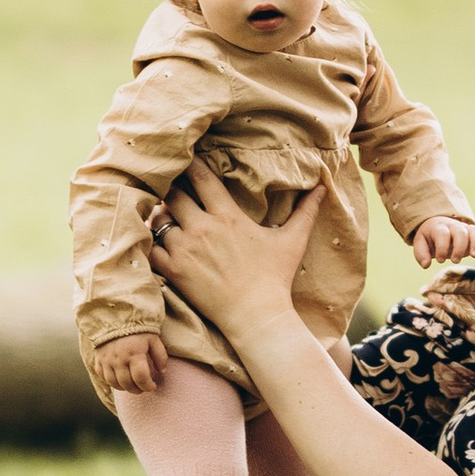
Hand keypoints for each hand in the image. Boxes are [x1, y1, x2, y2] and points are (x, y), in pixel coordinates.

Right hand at [103, 333, 166, 395]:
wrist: (115, 317)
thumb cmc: (137, 328)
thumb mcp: (153, 338)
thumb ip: (160, 355)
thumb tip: (162, 371)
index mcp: (134, 353)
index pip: (141, 378)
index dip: (148, 386)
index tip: (153, 386)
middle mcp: (119, 359)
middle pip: (127, 383)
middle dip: (137, 389)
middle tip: (143, 388)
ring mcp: (107, 360)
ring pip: (114, 383)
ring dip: (124, 388)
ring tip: (132, 386)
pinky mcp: (98, 359)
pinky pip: (103, 376)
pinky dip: (111, 382)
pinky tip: (119, 380)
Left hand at [150, 164, 322, 343]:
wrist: (257, 316)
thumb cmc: (275, 278)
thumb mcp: (293, 240)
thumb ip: (306, 211)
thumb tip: (323, 187)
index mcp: (228, 216)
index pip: (200, 177)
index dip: (189, 164)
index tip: (185, 158)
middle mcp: (202, 228)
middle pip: (173, 193)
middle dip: (170, 188)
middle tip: (170, 188)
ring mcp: (185, 250)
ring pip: (158, 219)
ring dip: (160, 215)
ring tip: (164, 216)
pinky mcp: (174, 271)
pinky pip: (151, 248)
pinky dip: (150, 242)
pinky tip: (158, 242)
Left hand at [411, 215, 474, 268]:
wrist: (440, 227)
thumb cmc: (430, 238)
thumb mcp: (421, 243)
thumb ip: (421, 253)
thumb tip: (426, 265)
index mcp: (439, 228)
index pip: (442, 234)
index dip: (442, 247)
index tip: (439, 260)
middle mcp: (454, 226)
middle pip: (460, 232)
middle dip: (459, 247)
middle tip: (455, 260)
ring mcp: (465, 230)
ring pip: (474, 231)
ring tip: (474, 256)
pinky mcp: (474, 236)